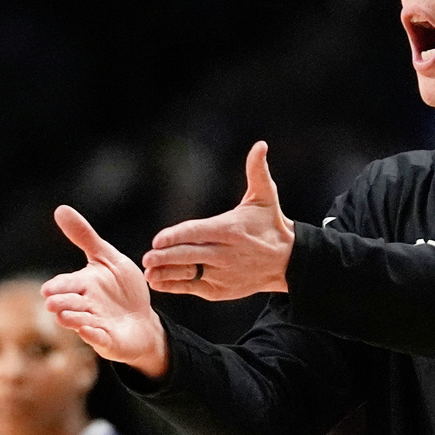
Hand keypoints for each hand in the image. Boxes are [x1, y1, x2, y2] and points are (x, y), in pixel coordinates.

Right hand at [42, 205, 168, 378]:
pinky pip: (100, 339)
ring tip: (65, 317)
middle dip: (62, 303)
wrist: (142, 319)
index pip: (67, 284)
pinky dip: (94, 336)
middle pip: (70, 304)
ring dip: (73, 320)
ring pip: (81, 322)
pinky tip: (89, 331)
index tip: (48, 288)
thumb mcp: (107, 258)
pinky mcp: (108, 341)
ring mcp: (95, 325)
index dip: (59, 286)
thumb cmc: (121, 288)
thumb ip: (85, 237)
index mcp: (83, 285)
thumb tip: (60, 209)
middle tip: (53, 303)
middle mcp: (85, 306)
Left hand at [143, 141, 295, 300]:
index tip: (158, 238)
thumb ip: (257, 171)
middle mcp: (225, 253)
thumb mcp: (265, 196)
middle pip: (190, 255)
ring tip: (149, 272)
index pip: (198, 232)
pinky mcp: (220, 290)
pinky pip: (193, 288)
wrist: (287, 260)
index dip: (177, 236)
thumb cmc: (270, 224)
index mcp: (230, 230)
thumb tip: (260, 145)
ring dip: (167, 274)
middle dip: (167, 256)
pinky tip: (159, 281)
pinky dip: (175, 286)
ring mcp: (223, 274)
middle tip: (147, 257)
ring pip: (189, 274)